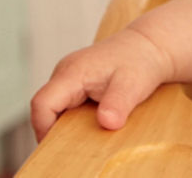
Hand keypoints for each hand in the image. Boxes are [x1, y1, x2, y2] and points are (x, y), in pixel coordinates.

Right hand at [30, 26, 171, 141]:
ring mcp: (68, 78)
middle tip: (77, 146)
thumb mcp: (133, 84)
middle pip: (45, 109)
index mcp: (72, 72)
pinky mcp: (75, 84)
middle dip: (56, 131)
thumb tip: (107, 123)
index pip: (42, 103)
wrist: (148, 45)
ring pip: (55, 109)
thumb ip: (118, 103)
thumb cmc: (140, 60)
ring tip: (89, 135)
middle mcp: (64, 73)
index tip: (59, 147)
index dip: (44, 128)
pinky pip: (66, 107)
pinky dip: (75, 120)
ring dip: (67, 126)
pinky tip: (94, 124)